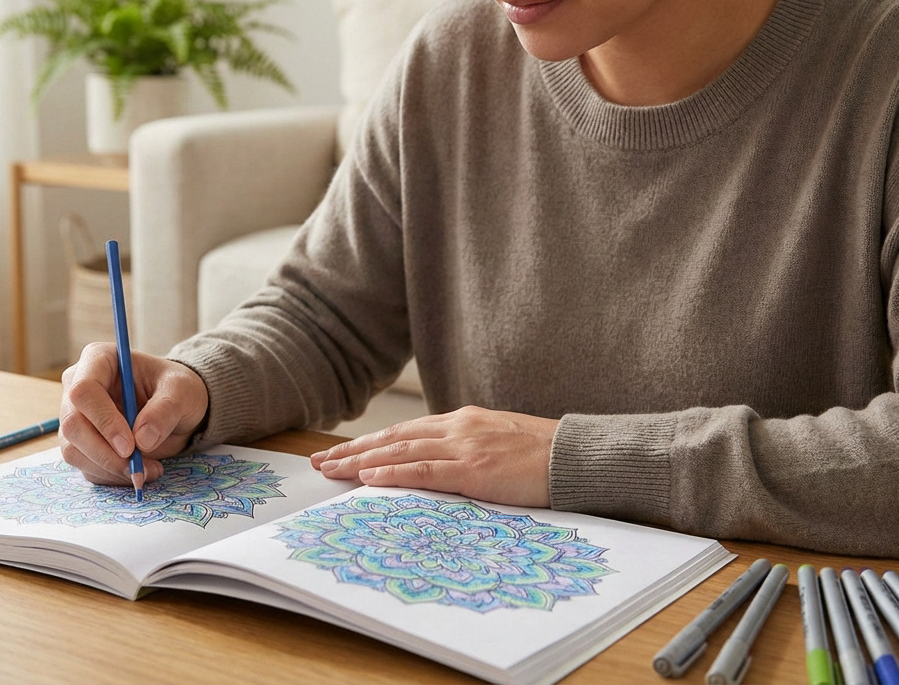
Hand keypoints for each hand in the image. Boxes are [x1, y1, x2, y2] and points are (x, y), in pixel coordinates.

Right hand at [58, 342, 208, 485]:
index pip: (83, 391)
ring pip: (74, 451)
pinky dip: (112, 477)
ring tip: (148, 469)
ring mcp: (76, 417)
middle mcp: (78, 387)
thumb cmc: (176, 389)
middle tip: (138, 467)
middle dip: (105, 453)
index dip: (103, 421)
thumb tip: (142, 439)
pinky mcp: (82, 444)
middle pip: (73, 425)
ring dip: (110, 469)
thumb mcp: (182, 391)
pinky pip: (86, 467)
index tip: (130, 446)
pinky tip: (140, 471)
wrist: (177, 408)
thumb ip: (164, 410)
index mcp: (98, 360)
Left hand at [309, 406, 557, 507]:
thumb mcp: (499, 445)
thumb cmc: (543, 456)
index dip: (372, 442)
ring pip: (400, 450)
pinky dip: (392, 472)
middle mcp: (457, 428)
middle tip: (321, 460)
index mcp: (463, 421)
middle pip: (394, 437)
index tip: (344, 452)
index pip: (406, 431)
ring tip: (332, 470)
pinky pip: (423, 470)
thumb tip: (442, 468)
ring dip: (361, 461)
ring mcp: (464, 447)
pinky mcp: (473, 470)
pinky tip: (369, 477)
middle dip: (354, 449)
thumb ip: (469, 451)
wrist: (576, 457)